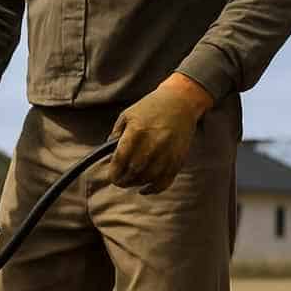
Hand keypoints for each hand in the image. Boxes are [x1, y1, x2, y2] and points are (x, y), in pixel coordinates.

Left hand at [110, 74, 214, 194]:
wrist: (181, 101)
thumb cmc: (151, 107)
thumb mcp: (127, 115)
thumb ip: (115, 134)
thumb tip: (108, 154)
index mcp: (137, 132)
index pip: (120, 160)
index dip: (114, 173)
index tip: (112, 176)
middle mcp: (152, 144)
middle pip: (133, 172)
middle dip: (123, 180)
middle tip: (120, 181)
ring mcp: (167, 152)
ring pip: (148, 178)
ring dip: (137, 183)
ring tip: (132, 181)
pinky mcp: (178, 158)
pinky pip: (165, 180)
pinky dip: (153, 189)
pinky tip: (144, 189)